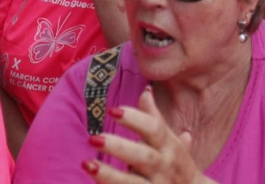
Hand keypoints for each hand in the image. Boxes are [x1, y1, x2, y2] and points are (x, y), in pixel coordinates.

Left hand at [84, 87, 201, 183]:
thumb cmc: (177, 164)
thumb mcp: (171, 141)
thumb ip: (155, 118)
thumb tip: (146, 91)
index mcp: (170, 146)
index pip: (154, 129)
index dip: (135, 119)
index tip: (112, 110)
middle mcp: (164, 166)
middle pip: (143, 156)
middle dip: (119, 147)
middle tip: (93, 138)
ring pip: (133, 182)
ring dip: (109, 174)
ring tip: (87, 164)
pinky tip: (94, 182)